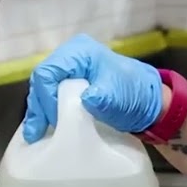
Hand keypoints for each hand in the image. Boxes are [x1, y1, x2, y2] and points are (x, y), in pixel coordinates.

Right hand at [23, 33, 164, 142]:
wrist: (150, 103)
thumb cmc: (135, 94)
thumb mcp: (119, 97)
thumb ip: (102, 97)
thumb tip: (86, 99)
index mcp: (80, 52)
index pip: (48, 72)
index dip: (46, 97)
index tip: (55, 120)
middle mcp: (71, 57)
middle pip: (42, 80)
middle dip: (39, 106)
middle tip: (40, 131)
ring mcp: (70, 71)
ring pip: (43, 89)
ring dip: (40, 111)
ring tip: (35, 134)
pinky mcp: (71, 85)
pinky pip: (51, 96)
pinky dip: (46, 112)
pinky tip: (42, 129)